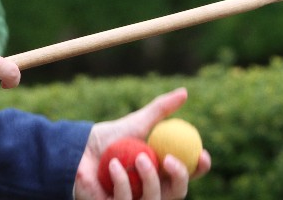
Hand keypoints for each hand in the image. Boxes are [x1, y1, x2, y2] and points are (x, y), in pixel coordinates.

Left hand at [73, 88, 211, 199]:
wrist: (80, 150)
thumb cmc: (111, 138)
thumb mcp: (138, 122)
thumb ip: (161, 110)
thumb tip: (184, 92)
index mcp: (163, 172)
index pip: (188, 174)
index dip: (199, 167)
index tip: (202, 153)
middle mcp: (154, 190)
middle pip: (178, 192)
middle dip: (179, 177)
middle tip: (168, 159)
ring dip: (147, 178)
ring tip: (134, 158)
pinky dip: (120, 182)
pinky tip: (112, 166)